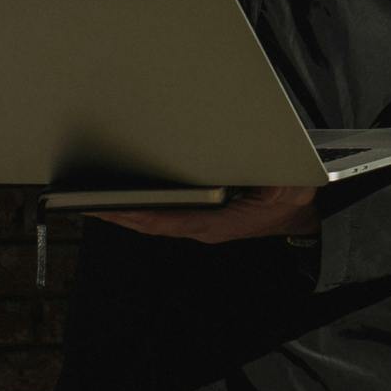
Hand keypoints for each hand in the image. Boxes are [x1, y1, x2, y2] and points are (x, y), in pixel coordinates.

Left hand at [92, 187, 320, 244]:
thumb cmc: (292, 193)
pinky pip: (166, 215)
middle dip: (117, 213)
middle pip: (150, 223)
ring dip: (125, 211)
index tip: (103, 208)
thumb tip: (220, 163)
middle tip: (81, 201)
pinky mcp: (204, 218)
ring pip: (155, 220)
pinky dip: (142, 207)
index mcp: (215, 223)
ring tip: (93, 198)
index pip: (163, 221)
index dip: (132, 216)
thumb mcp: (275, 183)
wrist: (309, 210)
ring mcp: (202, 225)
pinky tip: (126, 196)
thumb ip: (249, 175)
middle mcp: (203, 228)